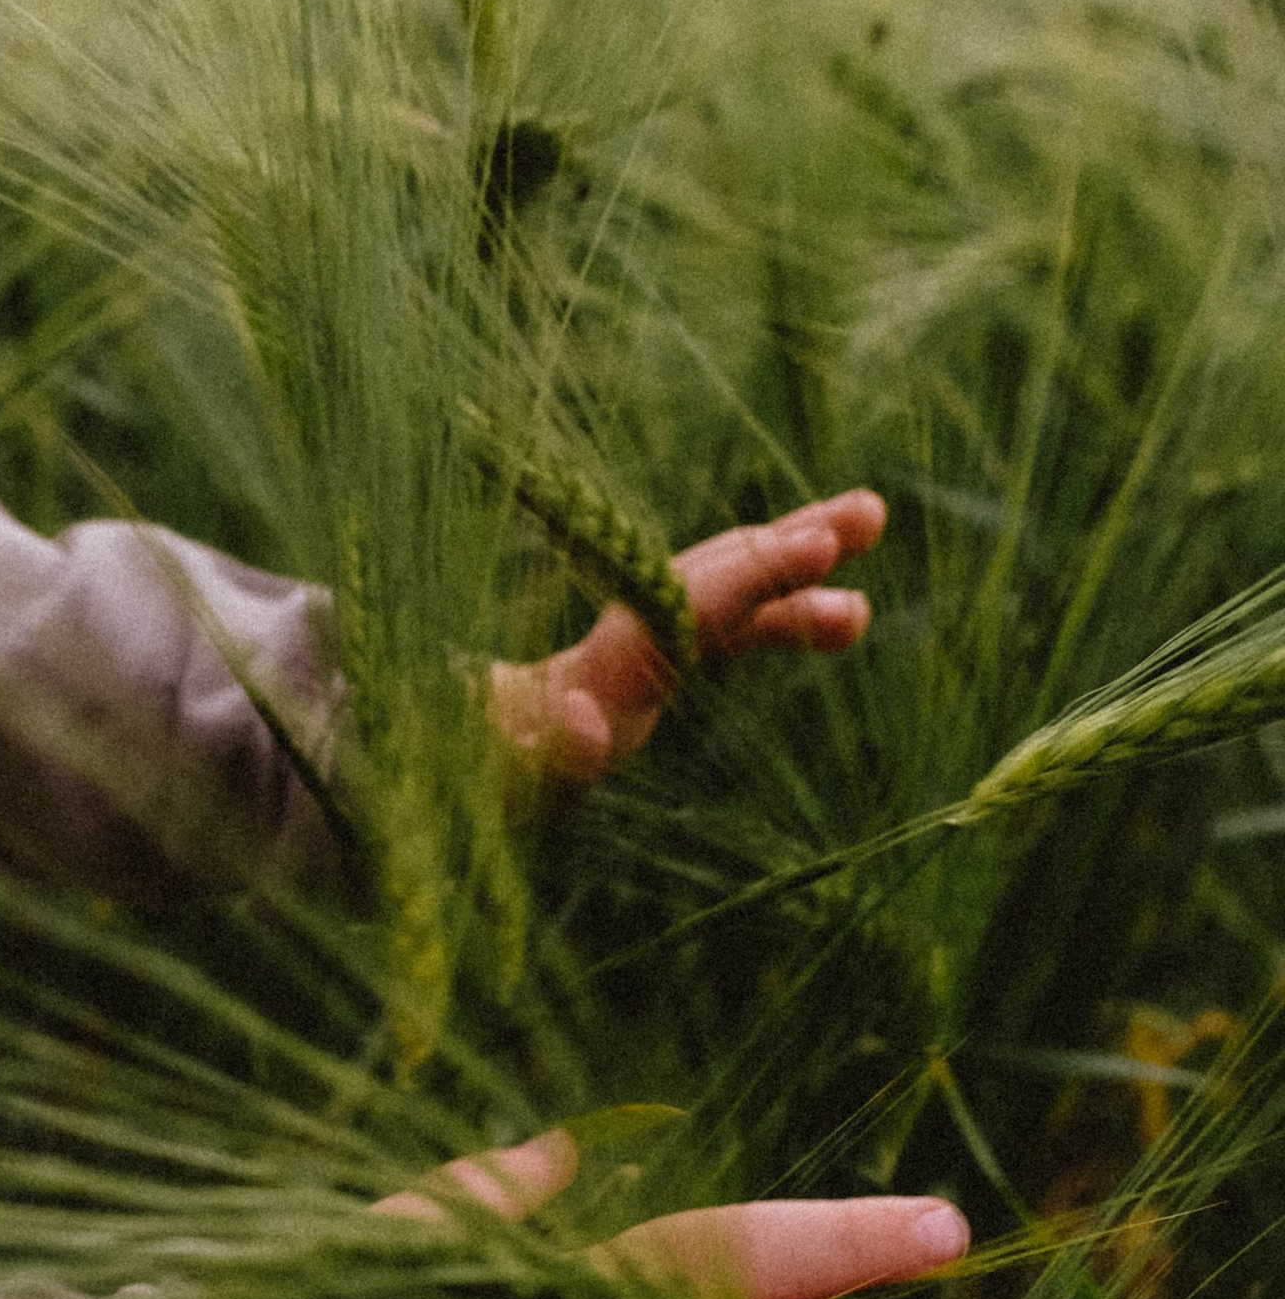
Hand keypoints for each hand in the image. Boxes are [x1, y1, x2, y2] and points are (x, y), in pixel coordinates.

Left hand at [490, 489, 887, 788]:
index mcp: (595, 667)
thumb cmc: (465, 779)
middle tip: (864, 519)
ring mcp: (630, 667)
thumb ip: (538, 751)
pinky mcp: (635, 688)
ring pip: (722, 606)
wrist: (429, 780)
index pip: (686, 606)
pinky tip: (834, 618)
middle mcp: (617, 652)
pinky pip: (716, 636)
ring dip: (793, 587)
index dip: (752, 578)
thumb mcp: (494, 773)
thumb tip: (583, 725)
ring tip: (868, 594)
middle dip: (782, 554)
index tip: (817, 547)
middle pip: (710, 582)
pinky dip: (771, 618)